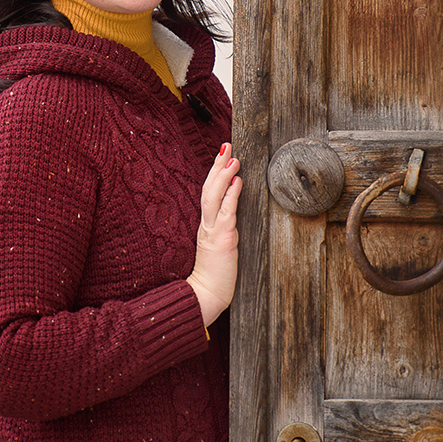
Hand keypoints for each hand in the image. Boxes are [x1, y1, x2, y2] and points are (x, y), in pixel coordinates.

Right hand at [187, 143, 242, 326]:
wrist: (206, 296)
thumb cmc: (216, 275)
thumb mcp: (219, 247)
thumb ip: (223, 228)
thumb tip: (232, 209)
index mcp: (205, 225)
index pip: (208, 193)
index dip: (214, 173)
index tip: (222, 156)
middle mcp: (206, 224)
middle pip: (208, 188)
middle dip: (217, 166)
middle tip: (225, 146)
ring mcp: (212, 231)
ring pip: (214, 196)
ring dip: (223, 175)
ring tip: (232, 158)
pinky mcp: (221, 240)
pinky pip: (225, 213)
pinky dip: (231, 196)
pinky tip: (237, 182)